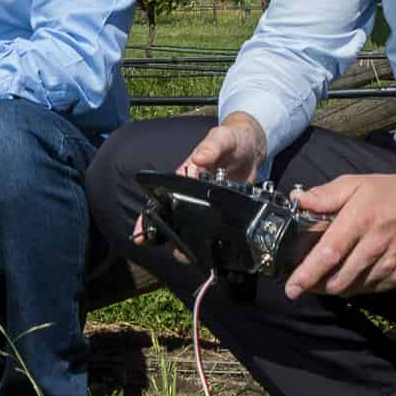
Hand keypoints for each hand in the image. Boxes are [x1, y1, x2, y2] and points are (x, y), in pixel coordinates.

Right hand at [133, 113, 269, 243]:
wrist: (252, 146)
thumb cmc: (233, 138)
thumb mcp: (222, 139)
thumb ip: (211, 146)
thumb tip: (198, 158)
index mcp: (187, 171)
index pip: (163, 193)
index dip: (150, 214)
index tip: (142, 232)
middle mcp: (193, 187)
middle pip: (174, 213)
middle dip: (168, 234)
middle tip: (172, 251)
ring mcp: (208, 199)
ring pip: (192, 222)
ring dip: (189, 239)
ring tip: (189, 257)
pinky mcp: (223, 207)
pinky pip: (212, 224)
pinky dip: (209, 237)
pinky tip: (210, 251)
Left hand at [280, 168, 395, 299]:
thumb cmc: (388, 193)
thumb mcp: (354, 184)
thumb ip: (324, 195)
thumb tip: (297, 200)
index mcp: (359, 221)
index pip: (328, 254)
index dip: (307, 274)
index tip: (291, 287)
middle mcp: (374, 246)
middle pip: (338, 279)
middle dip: (315, 286)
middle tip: (302, 281)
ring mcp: (389, 263)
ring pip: (352, 288)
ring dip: (333, 287)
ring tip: (322, 277)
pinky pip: (369, 289)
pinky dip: (354, 286)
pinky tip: (348, 273)